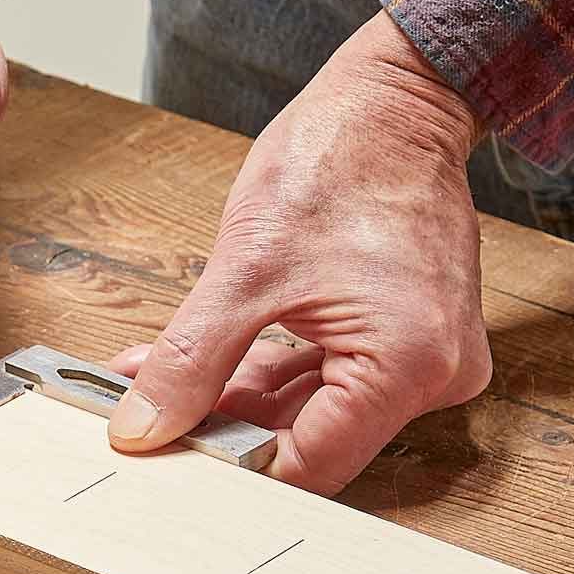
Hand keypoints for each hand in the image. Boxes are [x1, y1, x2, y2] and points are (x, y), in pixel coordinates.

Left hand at [107, 11, 492, 494]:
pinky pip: (326, 380)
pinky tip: (203, 365)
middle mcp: (430, 376)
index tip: (172, 469)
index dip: (232, 472)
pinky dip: (265, 373)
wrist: (396, 100)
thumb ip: (189, 361)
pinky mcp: (408, 343)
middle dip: (220, 427)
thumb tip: (143, 427)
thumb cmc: (340, 159)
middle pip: (307, 442)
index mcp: (404, 365)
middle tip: (150, 417)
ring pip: (309, 413)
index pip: (309, 467)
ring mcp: (425, 361)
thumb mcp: (245, 270)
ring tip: (157, 380)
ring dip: (232, 397)